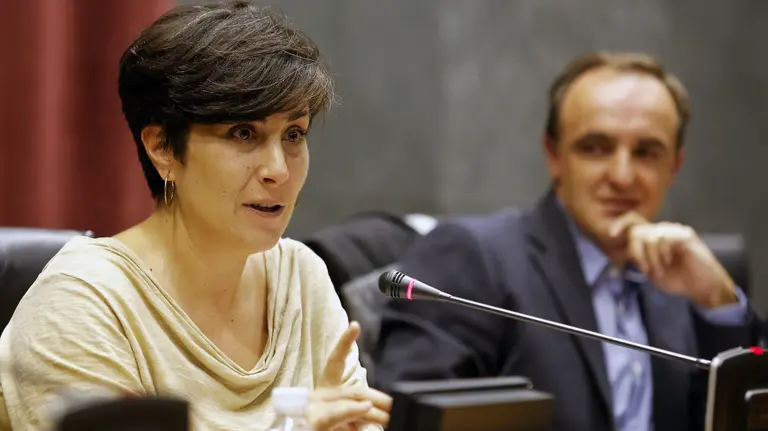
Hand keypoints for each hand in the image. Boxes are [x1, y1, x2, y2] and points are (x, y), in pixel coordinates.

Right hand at [308, 321, 391, 430]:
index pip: (335, 363)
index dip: (344, 343)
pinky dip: (351, 412)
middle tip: (394, 407)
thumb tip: (379, 411)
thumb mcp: (348, 420)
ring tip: (386, 415)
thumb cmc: (333, 427)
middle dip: (375, 398)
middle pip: (351, 390)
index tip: (355, 325)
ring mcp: (314, 410)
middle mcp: (318, 397)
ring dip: (368, 409)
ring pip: (345, 402)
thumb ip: (360, 411)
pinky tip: (365, 411)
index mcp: (326, 392)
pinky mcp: (315, 423)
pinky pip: (334, 416)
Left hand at [609, 212, 737, 307]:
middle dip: (636, 253)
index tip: (611, 235)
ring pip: (648, 237)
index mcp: (653, 237)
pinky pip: (663, 239)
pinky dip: (661, 254)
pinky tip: (669, 262)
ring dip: (651, 259)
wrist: (702, 288)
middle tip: (646, 270)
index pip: (633, 221)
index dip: (620, 224)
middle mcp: (662, 230)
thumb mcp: (651, 271)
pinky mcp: (685, 235)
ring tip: (660, 270)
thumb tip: (623, 252)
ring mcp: (674, 231)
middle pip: (637, 231)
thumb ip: (637, 259)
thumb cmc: (678, 280)